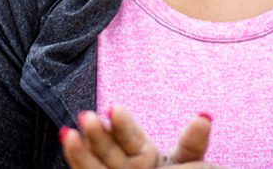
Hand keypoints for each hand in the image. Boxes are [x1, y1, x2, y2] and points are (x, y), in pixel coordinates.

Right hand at [60, 104, 221, 167]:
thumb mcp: (192, 161)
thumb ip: (193, 142)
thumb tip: (205, 116)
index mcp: (144, 153)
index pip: (129, 136)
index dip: (122, 124)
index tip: (113, 110)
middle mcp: (126, 166)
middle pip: (109, 149)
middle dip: (98, 135)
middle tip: (87, 117)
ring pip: (96, 165)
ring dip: (80, 151)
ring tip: (67, 134)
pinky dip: (77, 162)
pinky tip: (67, 141)